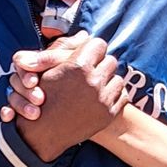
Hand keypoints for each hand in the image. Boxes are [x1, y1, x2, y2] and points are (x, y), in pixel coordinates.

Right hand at [6, 33, 127, 160]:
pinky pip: (122, 96)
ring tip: (94, 86)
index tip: (87, 56)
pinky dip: (113, 96)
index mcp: (78, 65)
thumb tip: (86, 33)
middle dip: (101, 65)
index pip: (99, 44)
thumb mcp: (48, 69)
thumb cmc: (43, 96)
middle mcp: (93, 81)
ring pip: (118, 78)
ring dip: (108, 81)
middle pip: (111, 61)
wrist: (44, 132)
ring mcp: (103, 99)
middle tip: (90, 72)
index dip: (92, 49)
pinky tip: (100, 98)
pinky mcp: (109, 114)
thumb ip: (67, 48)